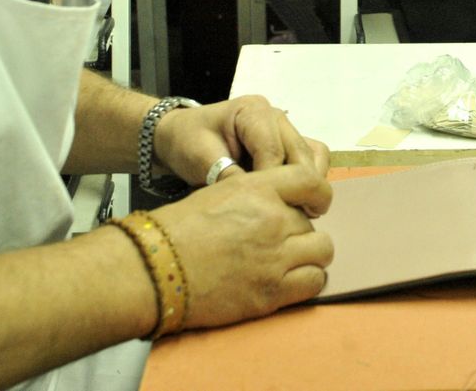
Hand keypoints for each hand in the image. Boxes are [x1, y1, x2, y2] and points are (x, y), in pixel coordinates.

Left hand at [154, 95, 330, 197]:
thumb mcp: (201, 159)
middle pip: (301, 153)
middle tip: (288, 219)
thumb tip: (255, 204)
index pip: (273, 150)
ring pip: (315, 155)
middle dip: (297, 187)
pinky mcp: (290, 141)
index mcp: (253, 111)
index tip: (265, 212)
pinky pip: (313, 158)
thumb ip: (229, 177)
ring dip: (310, 184)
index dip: (272, 182)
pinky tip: (296, 201)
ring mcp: (286, 128)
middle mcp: (276, 116)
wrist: (182, 135)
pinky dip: (310, 180)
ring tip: (296, 211)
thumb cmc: (188, 143)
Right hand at [154, 163, 333, 328]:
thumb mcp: (218, 193)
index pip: (311, 182)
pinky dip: (308, 281)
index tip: (316, 205)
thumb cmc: (177, 231)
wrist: (154, 269)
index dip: (319, 195)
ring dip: (309, 255)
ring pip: (321, 251)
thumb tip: (281, 207)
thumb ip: (257, 196)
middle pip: (312, 222)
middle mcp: (272, 220)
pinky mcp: (271, 293)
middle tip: (279, 241)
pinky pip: (314, 282)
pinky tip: (290, 280)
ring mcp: (274, 258)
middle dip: (298, 231)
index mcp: (258, 189)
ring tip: (289, 261)